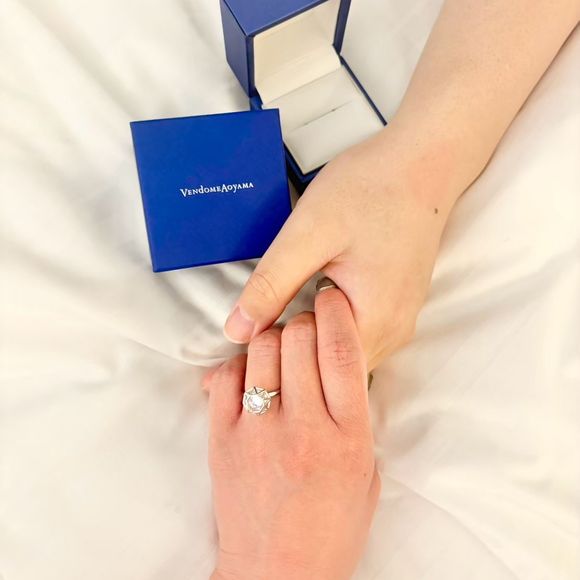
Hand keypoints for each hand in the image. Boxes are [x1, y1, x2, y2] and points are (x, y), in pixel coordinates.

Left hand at [205, 288, 379, 579]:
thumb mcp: (366, 473)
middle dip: (303, 319)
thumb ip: (357, 417)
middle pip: (299, 338)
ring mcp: (258, 430)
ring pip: (261, 349)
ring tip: (278, 347)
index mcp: (347, 435)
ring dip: (272, 336)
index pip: (343, 352)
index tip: (332, 298)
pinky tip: (249, 372)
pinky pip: (225, 376)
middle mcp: (303, 426)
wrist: (279, 573)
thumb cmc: (331, 528)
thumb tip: (343, 365)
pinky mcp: (222, 438)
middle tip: (305, 325)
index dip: (337, 313)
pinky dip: (238, 363)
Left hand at [224, 127, 459, 368]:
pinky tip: (305, 311)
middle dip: (290, 360)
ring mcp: (400, 322)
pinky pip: (357, 337)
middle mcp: (394, 333)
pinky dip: (327, 333)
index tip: (246, 345)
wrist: (422, 164)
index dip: (275, 363)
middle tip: (253, 337)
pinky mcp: (397, 307)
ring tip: (275, 324)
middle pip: (332, 371)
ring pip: (344, 357)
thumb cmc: (369, 190)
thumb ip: (272, 285)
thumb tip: (236, 331)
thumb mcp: (309, 234)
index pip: (314, 372)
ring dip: (309, 347)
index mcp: (374, 321)